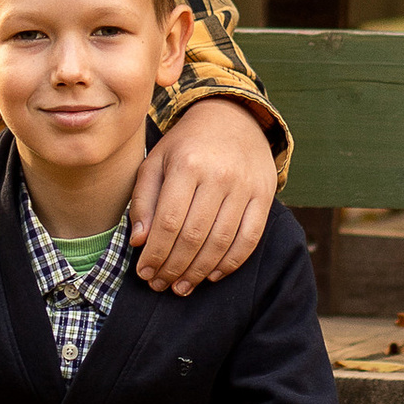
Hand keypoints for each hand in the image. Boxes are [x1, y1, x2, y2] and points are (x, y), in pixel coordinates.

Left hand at [130, 94, 275, 293]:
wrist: (233, 117)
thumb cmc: (186, 145)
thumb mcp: (156, 161)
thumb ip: (143, 200)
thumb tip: (139, 242)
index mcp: (187, 164)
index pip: (168, 221)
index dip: (155, 253)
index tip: (144, 272)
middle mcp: (219, 175)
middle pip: (194, 236)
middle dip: (173, 267)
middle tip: (160, 284)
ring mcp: (245, 186)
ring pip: (221, 242)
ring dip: (199, 271)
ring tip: (182, 285)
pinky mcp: (265, 195)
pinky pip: (250, 238)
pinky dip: (231, 263)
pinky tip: (212, 275)